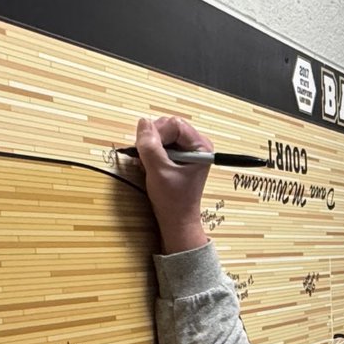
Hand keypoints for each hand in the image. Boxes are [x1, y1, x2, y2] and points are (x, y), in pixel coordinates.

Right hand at [134, 116, 211, 252]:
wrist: (176, 221)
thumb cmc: (173, 201)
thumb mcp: (159, 172)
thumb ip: (150, 147)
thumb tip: (143, 122)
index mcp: (200, 147)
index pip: (174, 124)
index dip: (157, 133)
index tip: (145, 149)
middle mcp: (196, 145)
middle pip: (169, 127)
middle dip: (153, 139)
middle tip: (145, 157)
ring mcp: (187, 150)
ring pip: (163, 135)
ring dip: (150, 147)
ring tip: (147, 164)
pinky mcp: (179, 157)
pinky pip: (162, 144)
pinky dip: (152, 152)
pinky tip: (149, 165)